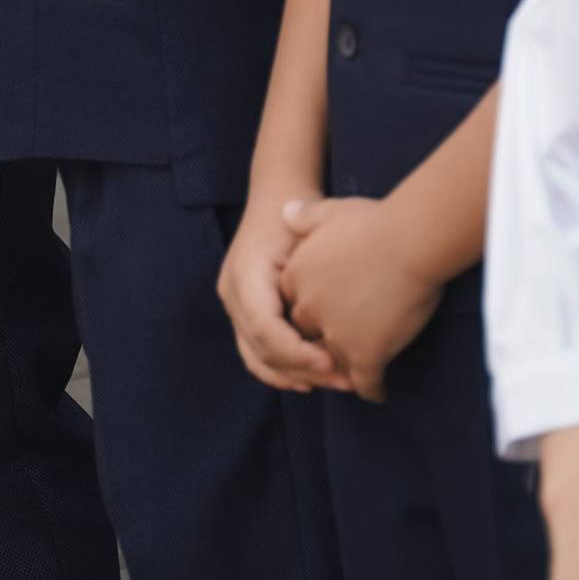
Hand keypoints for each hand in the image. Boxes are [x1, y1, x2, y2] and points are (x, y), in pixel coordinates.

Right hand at [218, 189, 345, 392]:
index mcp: (246, 273)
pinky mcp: (243, 314)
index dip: (297, 351)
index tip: (332, 360)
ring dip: (295, 376)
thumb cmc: (300, 213)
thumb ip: (317, 271)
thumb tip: (333, 319)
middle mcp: (232, 293)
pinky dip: (282, 371)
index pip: (265, 328)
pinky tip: (311, 380)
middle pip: (261, 349)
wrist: (277, 197)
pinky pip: (257, 352)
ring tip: (336, 382)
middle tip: (346, 379)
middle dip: (304, 370)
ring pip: (257, 358)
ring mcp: (233, 306)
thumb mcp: (310, 234)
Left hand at [274, 192, 441, 400]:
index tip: (328, 318)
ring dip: (345, 372)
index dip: (314, 314)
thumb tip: (286, 210)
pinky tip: (379, 391)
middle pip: (310, 338)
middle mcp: (309, 310)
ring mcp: (336, 336)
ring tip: (357, 378)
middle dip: (322, 347)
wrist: (410, 241)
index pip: (296, 307)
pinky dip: (372, 389)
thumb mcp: (332, 211)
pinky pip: (365, 383)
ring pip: (335, 364)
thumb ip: (307, 217)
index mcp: (298, 277)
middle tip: (339, 355)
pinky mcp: (365, 355)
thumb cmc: (378, 222)